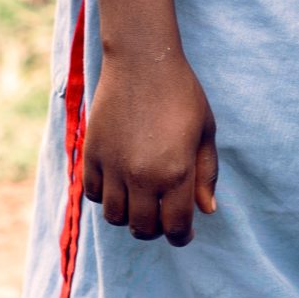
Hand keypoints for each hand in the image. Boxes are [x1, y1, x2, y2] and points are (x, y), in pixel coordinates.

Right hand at [80, 47, 218, 245]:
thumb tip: (207, 211)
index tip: (184, 233)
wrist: (142, 60)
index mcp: (175, 172)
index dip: (181, 236)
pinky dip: (106, 196)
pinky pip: (93, 194)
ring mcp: (113, 166)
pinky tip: (120, 183)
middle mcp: (142, 176)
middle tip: (163, 216)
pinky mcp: (92, 154)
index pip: (175, 227)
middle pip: (142, 229)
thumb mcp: (205, 132)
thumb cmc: (182, 93)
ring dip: (130, 216)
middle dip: (156, 230)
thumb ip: (206, 174)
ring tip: (141, 201)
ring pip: (115, 217)